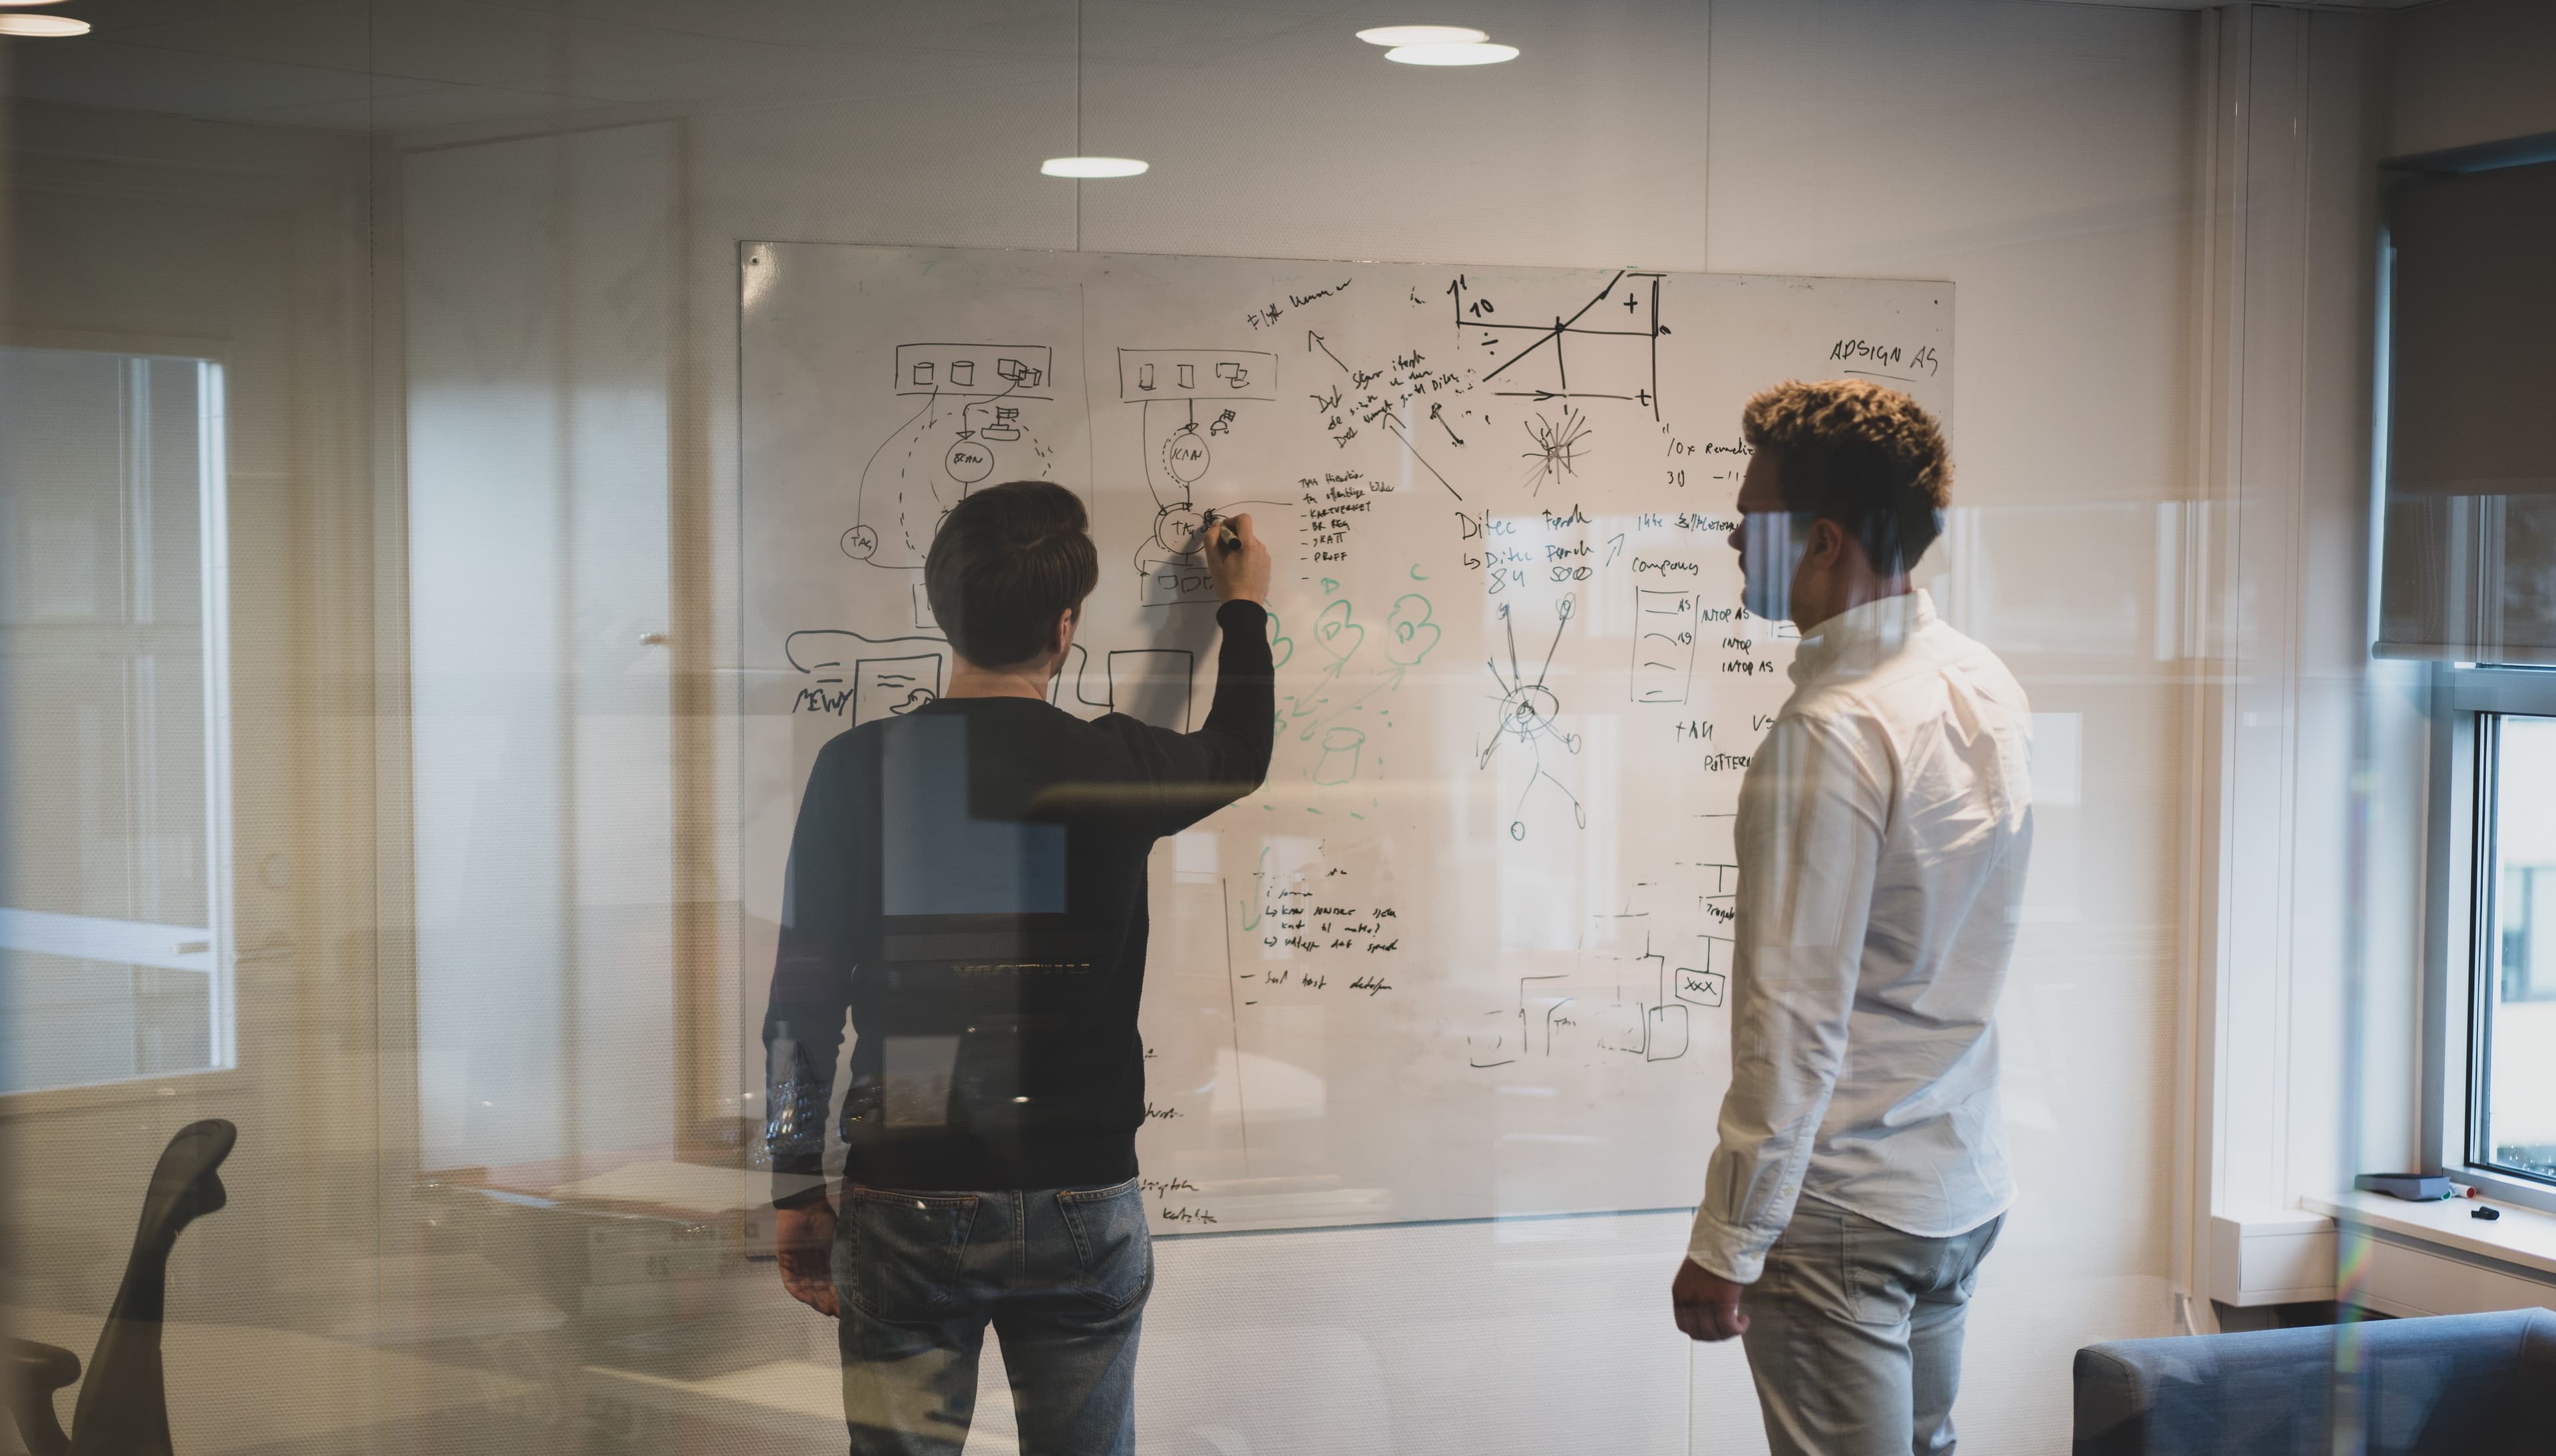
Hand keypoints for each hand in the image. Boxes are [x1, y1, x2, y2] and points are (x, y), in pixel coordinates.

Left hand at [775, 1199, 838, 1316]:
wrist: (804, 1205)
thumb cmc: (823, 1219)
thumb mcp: (837, 1241)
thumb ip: (842, 1260)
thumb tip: (855, 1281)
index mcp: (824, 1259)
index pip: (831, 1283)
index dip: (838, 1296)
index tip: (847, 1306)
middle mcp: (810, 1266)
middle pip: (819, 1289)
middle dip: (828, 1301)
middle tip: (838, 1311)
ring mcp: (797, 1265)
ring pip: (806, 1289)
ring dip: (816, 1300)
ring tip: (826, 1308)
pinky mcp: (785, 1263)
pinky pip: (791, 1283)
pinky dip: (800, 1293)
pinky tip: (810, 1299)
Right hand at [1201, 512, 1271, 604]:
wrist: (1244, 606)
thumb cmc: (1227, 583)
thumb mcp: (1213, 561)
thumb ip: (1212, 538)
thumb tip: (1216, 525)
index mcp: (1248, 543)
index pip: (1243, 519)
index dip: (1230, 521)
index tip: (1222, 534)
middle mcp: (1260, 547)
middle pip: (1245, 532)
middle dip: (1232, 537)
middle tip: (1222, 553)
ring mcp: (1265, 557)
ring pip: (1250, 543)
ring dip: (1239, 547)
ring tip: (1230, 564)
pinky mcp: (1267, 566)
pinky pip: (1255, 553)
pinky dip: (1246, 556)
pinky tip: (1240, 571)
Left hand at [1671, 1257, 1749, 1341]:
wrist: (1724, 1238)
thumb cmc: (1713, 1252)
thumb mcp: (1694, 1274)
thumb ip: (1695, 1291)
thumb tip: (1704, 1308)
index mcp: (1679, 1293)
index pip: (1683, 1326)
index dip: (1698, 1332)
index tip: (1712, 1329)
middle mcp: (1689, 1299)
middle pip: (1698, 1333)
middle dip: (1714, 1336)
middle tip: (1728, 1330)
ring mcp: (1705, 1302)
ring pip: (1714, 1334)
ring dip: (1728, 1334)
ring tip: (1738, 1324)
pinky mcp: (1723, 1302)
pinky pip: (1729, 1327)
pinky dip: (1738, 1329)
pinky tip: (1744, 1320)